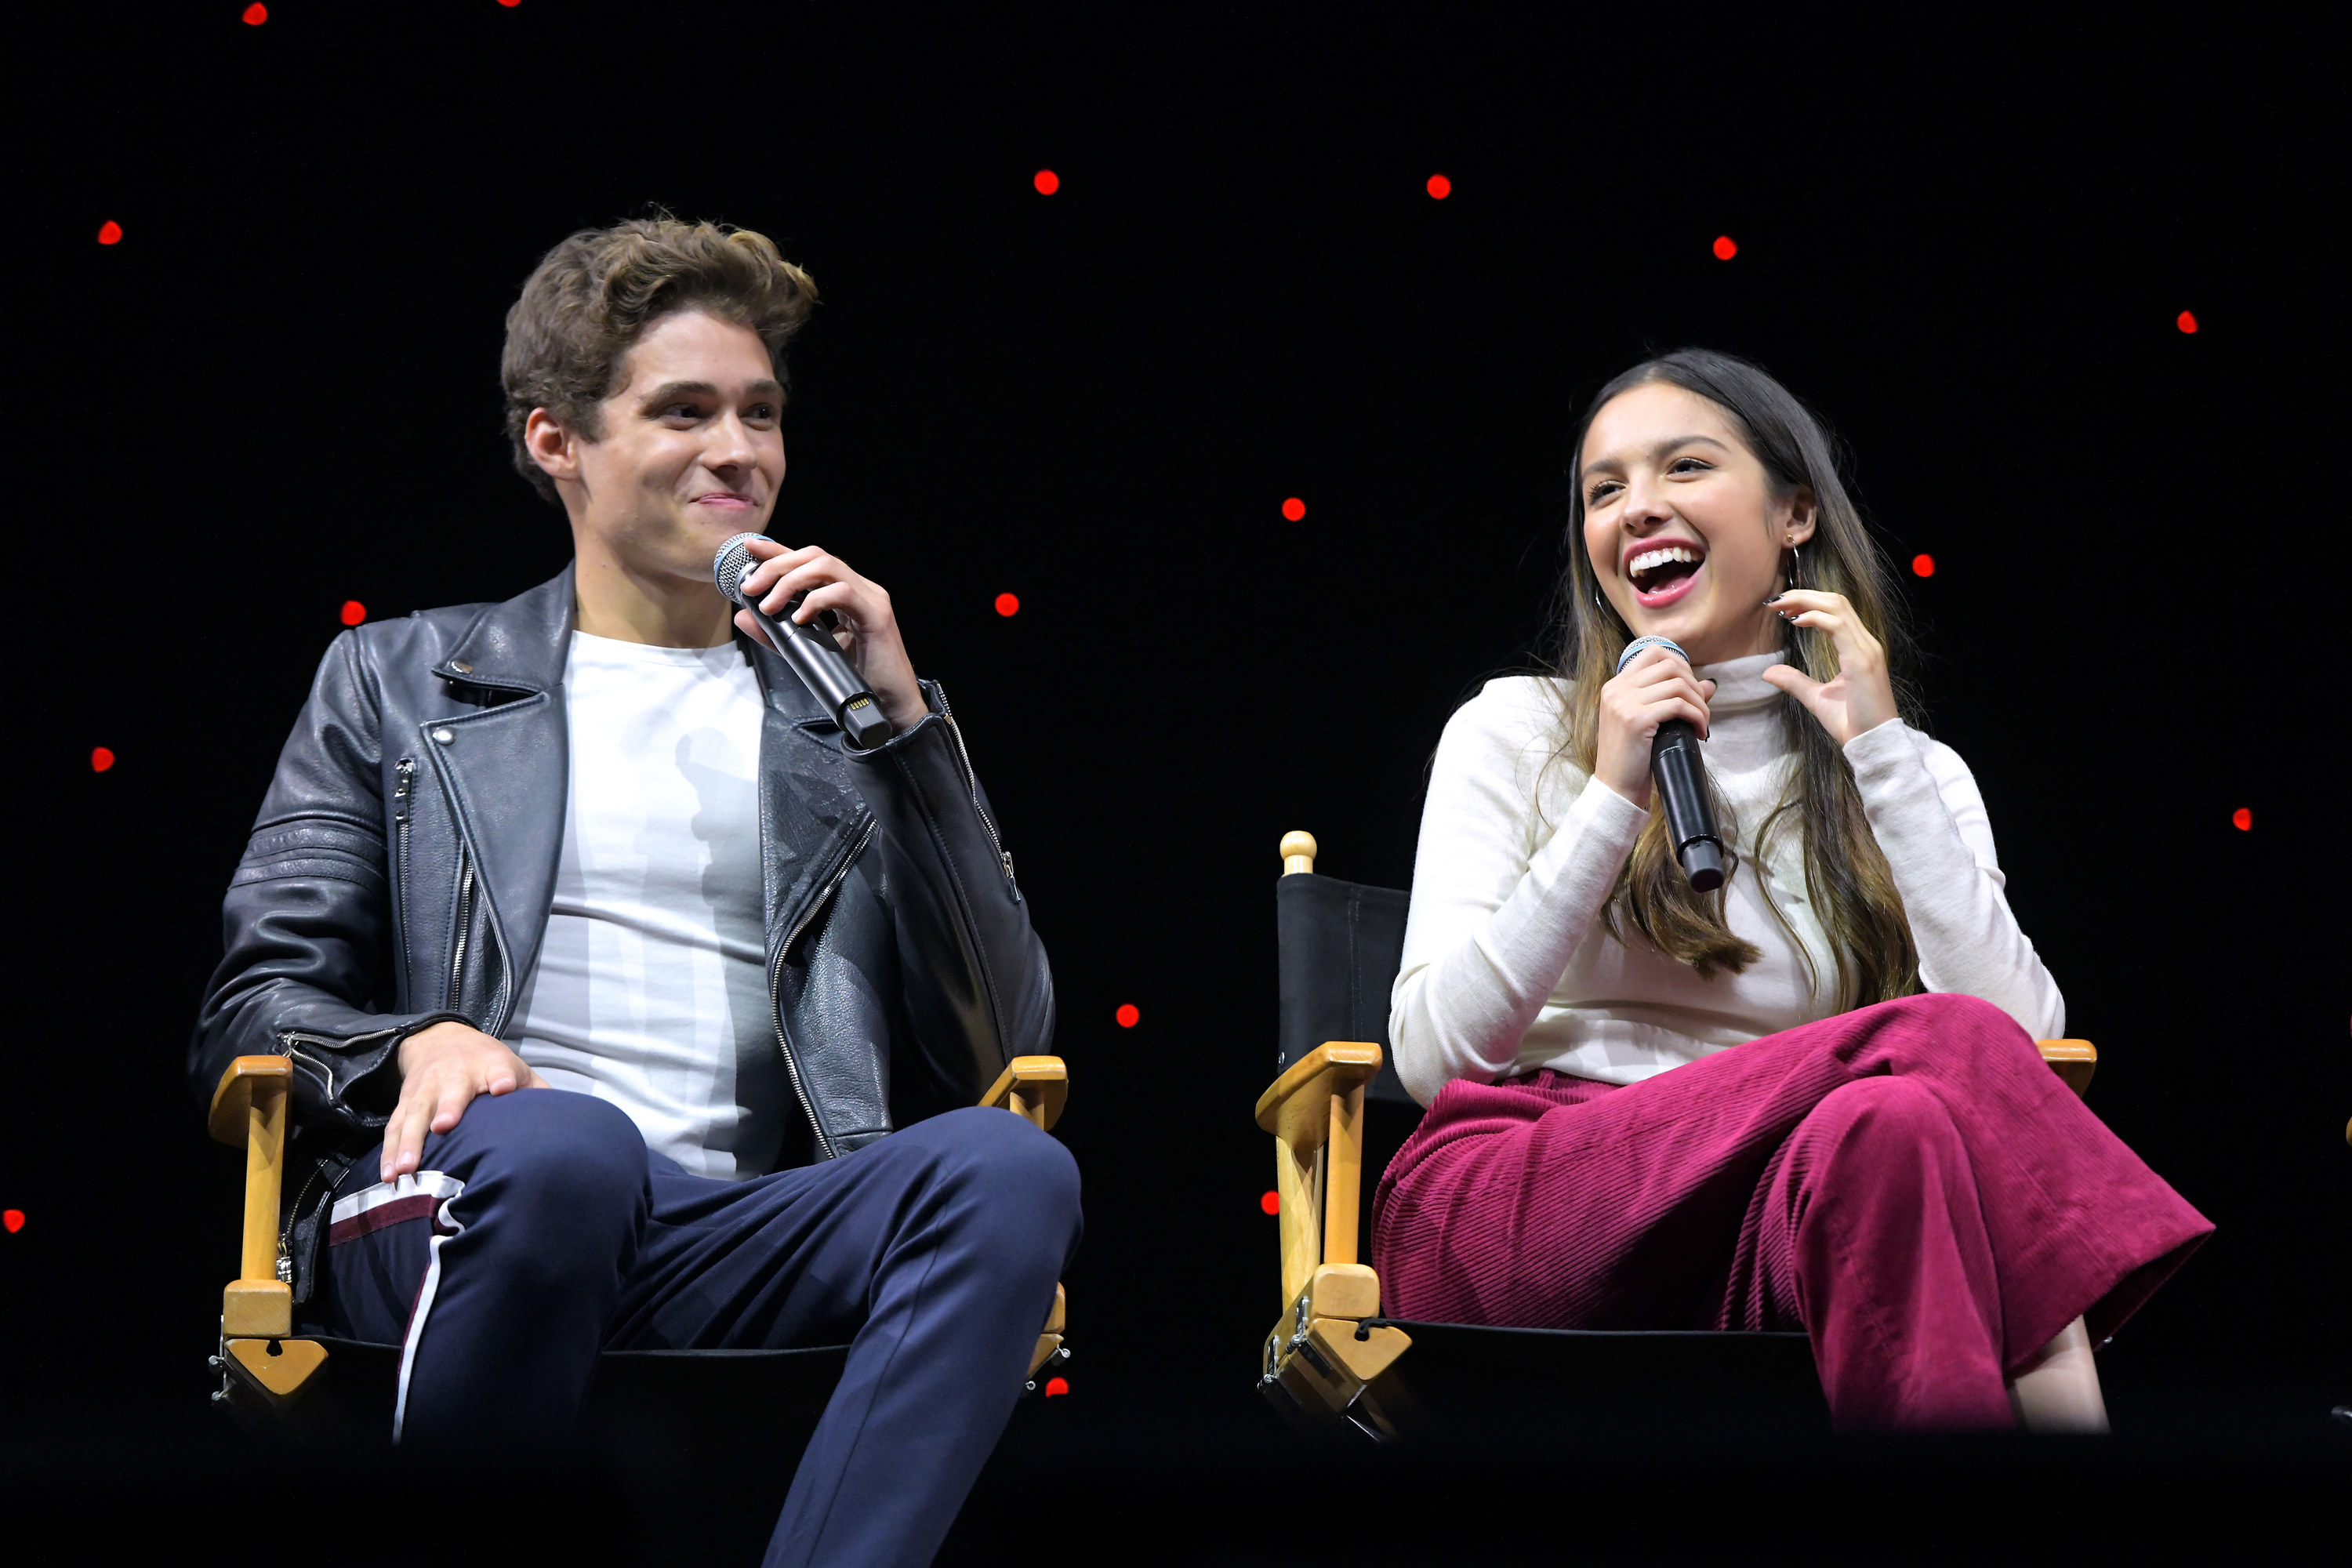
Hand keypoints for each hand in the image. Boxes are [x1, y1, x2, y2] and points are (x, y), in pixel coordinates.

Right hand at [381, 1020, 549, 1180]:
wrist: (440, 1039)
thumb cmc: (489, 1065)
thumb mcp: (516, 1069)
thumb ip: (538, 1094)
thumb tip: (571, 1124)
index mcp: (491, 1066)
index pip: (500, 1069)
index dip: (504, 1077)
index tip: (506, 1087)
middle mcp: (456, 1075)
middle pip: (452, 1091)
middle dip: (448, 1107)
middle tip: (444, 1126)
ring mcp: (427, 1089)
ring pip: (416, 1114)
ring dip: (409, 1141)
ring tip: (405, 1169)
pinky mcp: (406, 1102)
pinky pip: (395, 1127)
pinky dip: (390, 1151)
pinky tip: (389, 1176)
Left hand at [732, 539, 927, 732]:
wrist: (889, 705)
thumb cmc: (853, 678)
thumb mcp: (806, 650)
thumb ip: (776, 634)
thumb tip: (743, 617)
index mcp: (847, 592)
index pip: (810, 561)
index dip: (780, 551)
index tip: (750, 547)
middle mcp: (861, 588)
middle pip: (815, 555)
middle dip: (777, 565)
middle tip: (750, 588)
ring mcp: (871, 598)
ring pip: (827, 566)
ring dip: (790, 581)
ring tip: (769, 606)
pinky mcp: (877, 615)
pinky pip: (842, 593)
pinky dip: (815, 601)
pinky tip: (799, 619)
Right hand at [1594, 645, 1714, 806]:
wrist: (1615, 788)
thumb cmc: (1631, 758)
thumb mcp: (1649, 722)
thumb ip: (1673, 698)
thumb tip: (1709, 685)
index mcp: (1616, 686)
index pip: (1652, 652)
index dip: (1680, 663)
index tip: (1690, 688)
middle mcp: (1617, 689)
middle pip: (1670, 665)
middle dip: (1694, 685)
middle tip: (1701, 709)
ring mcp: (1625, 703)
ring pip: (1678, 685)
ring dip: (1699, 704)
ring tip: (1702, 723)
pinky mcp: (1637, 720)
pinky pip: (1679, 706)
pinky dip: (1697, 717)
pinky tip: (1699, 732)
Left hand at [1759, 589, 1897, 745]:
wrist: (1873, 743)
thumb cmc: (1852, 722)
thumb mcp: (1816, 697)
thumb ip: (1795, 682)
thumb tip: (1768, 672)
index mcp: (1858, 648)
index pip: (1836, 610)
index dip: (1809, 602)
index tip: (1781, 608)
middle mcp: (1865, 643)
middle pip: (1836, 601)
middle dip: (1804, 595)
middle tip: (1775, 601)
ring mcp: (1866, 650)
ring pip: (1837, 607)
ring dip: (1806, 601)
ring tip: (1780, 606)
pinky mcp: (1861, 661)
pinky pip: (1838, 627)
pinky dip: (1815, 618)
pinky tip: (1796, 621)